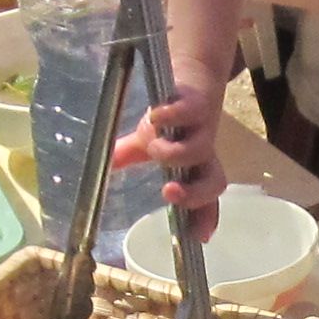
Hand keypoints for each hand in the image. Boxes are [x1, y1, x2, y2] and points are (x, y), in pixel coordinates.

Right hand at [111, 73, 229, 214]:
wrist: (189, 81)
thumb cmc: (171, 118)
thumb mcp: (147, 142)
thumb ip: (129, 158)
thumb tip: (105, 168)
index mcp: (195, 167)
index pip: (207, 197)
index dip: (205, 216)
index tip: (199, 237)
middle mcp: (203, 152)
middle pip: (213, 182)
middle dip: (192, 193)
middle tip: (168, 192)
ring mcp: (201, 129)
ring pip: (197, 151)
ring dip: (170, 153)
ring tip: (152, 145)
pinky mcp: (195, 103)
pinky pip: (187, 112)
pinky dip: (170, 116)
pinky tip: (156, 116)